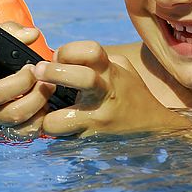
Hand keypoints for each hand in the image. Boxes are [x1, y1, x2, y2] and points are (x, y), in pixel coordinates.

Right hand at [0, 22, 55, 133]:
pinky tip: (45, 104)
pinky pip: (25, 131)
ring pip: (13, 113)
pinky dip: (40, 117)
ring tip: (47, 85)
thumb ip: (10, 33)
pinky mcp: (3, 134)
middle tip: (34, 69)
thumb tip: (31, 34)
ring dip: (37, 97)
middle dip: (23, 80)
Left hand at [37, 41, 190, 136]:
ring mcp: (98, 121)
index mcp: (111, 72)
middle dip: (54, 73)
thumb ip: (96, 60)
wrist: (154, 128)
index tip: (57, 56)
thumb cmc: (130, 93)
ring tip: (45, 111)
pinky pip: (63, 138)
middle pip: (81, 78)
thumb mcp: (120, 69)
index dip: (69, 50)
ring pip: (61, 121)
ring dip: (47, 116)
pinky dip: (56, 133)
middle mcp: (106, 94)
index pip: (92, 51)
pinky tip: (57, 126)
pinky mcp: (91, 141)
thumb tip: (60, 56)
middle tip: (37, 72)